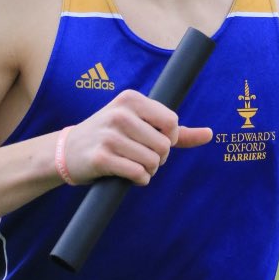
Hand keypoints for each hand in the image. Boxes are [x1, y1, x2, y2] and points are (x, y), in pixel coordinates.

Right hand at [60, 90, 211, 185]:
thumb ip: (176, 131)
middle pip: (164, 145)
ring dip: (149, 171)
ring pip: (152, 161)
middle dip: (159, 158)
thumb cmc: (112, 136)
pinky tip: (129, 176)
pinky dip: (139, 180)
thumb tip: (210, 134)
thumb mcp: (141, 125)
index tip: (157, 142)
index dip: (170, 139)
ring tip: (135, 166)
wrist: (68, 151)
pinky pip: (137, 173)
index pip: (172, 122)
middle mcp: (119, 113)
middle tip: (144, 157)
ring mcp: (108, 135)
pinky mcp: (100, 158)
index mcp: (131, 99)